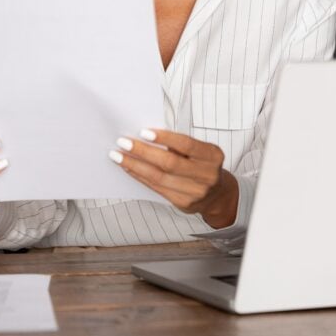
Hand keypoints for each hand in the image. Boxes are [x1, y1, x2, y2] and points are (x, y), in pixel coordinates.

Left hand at [110, 129, 238, 228]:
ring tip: (118, 156)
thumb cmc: (203, 164)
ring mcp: (196, 192)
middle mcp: (207, 175)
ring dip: (135, 165)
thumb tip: (146, 136)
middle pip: (170, 163)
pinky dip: (140, 176)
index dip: (164, 138)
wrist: (217, 194)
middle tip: (123, 142)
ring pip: (159, 177)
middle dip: (143, 151)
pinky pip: (157, 188)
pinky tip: (129, 168)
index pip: (186, 144)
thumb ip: (180, 144)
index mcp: (213, 156)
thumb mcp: (200, 151)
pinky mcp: (183, 204)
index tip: (143, 131)